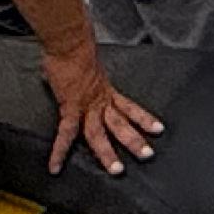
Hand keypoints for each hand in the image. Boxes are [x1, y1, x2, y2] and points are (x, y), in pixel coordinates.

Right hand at [41, 44, 161, 175]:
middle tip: (148, 155)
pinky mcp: (70, 107)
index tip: (158, 129)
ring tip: (116, 170)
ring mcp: (86, 105)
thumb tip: (80, 78)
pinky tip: (55, 166)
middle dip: (134, 140)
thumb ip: (88, 79)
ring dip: (107, 152)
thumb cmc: (76, 52)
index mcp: (106, 91)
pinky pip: (65, 133)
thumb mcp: (90, 69)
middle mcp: (100, 100)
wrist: (70, 43)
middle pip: (121, 124)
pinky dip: (59, 151)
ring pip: (100, 133)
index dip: (145, 119)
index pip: (131, 108)